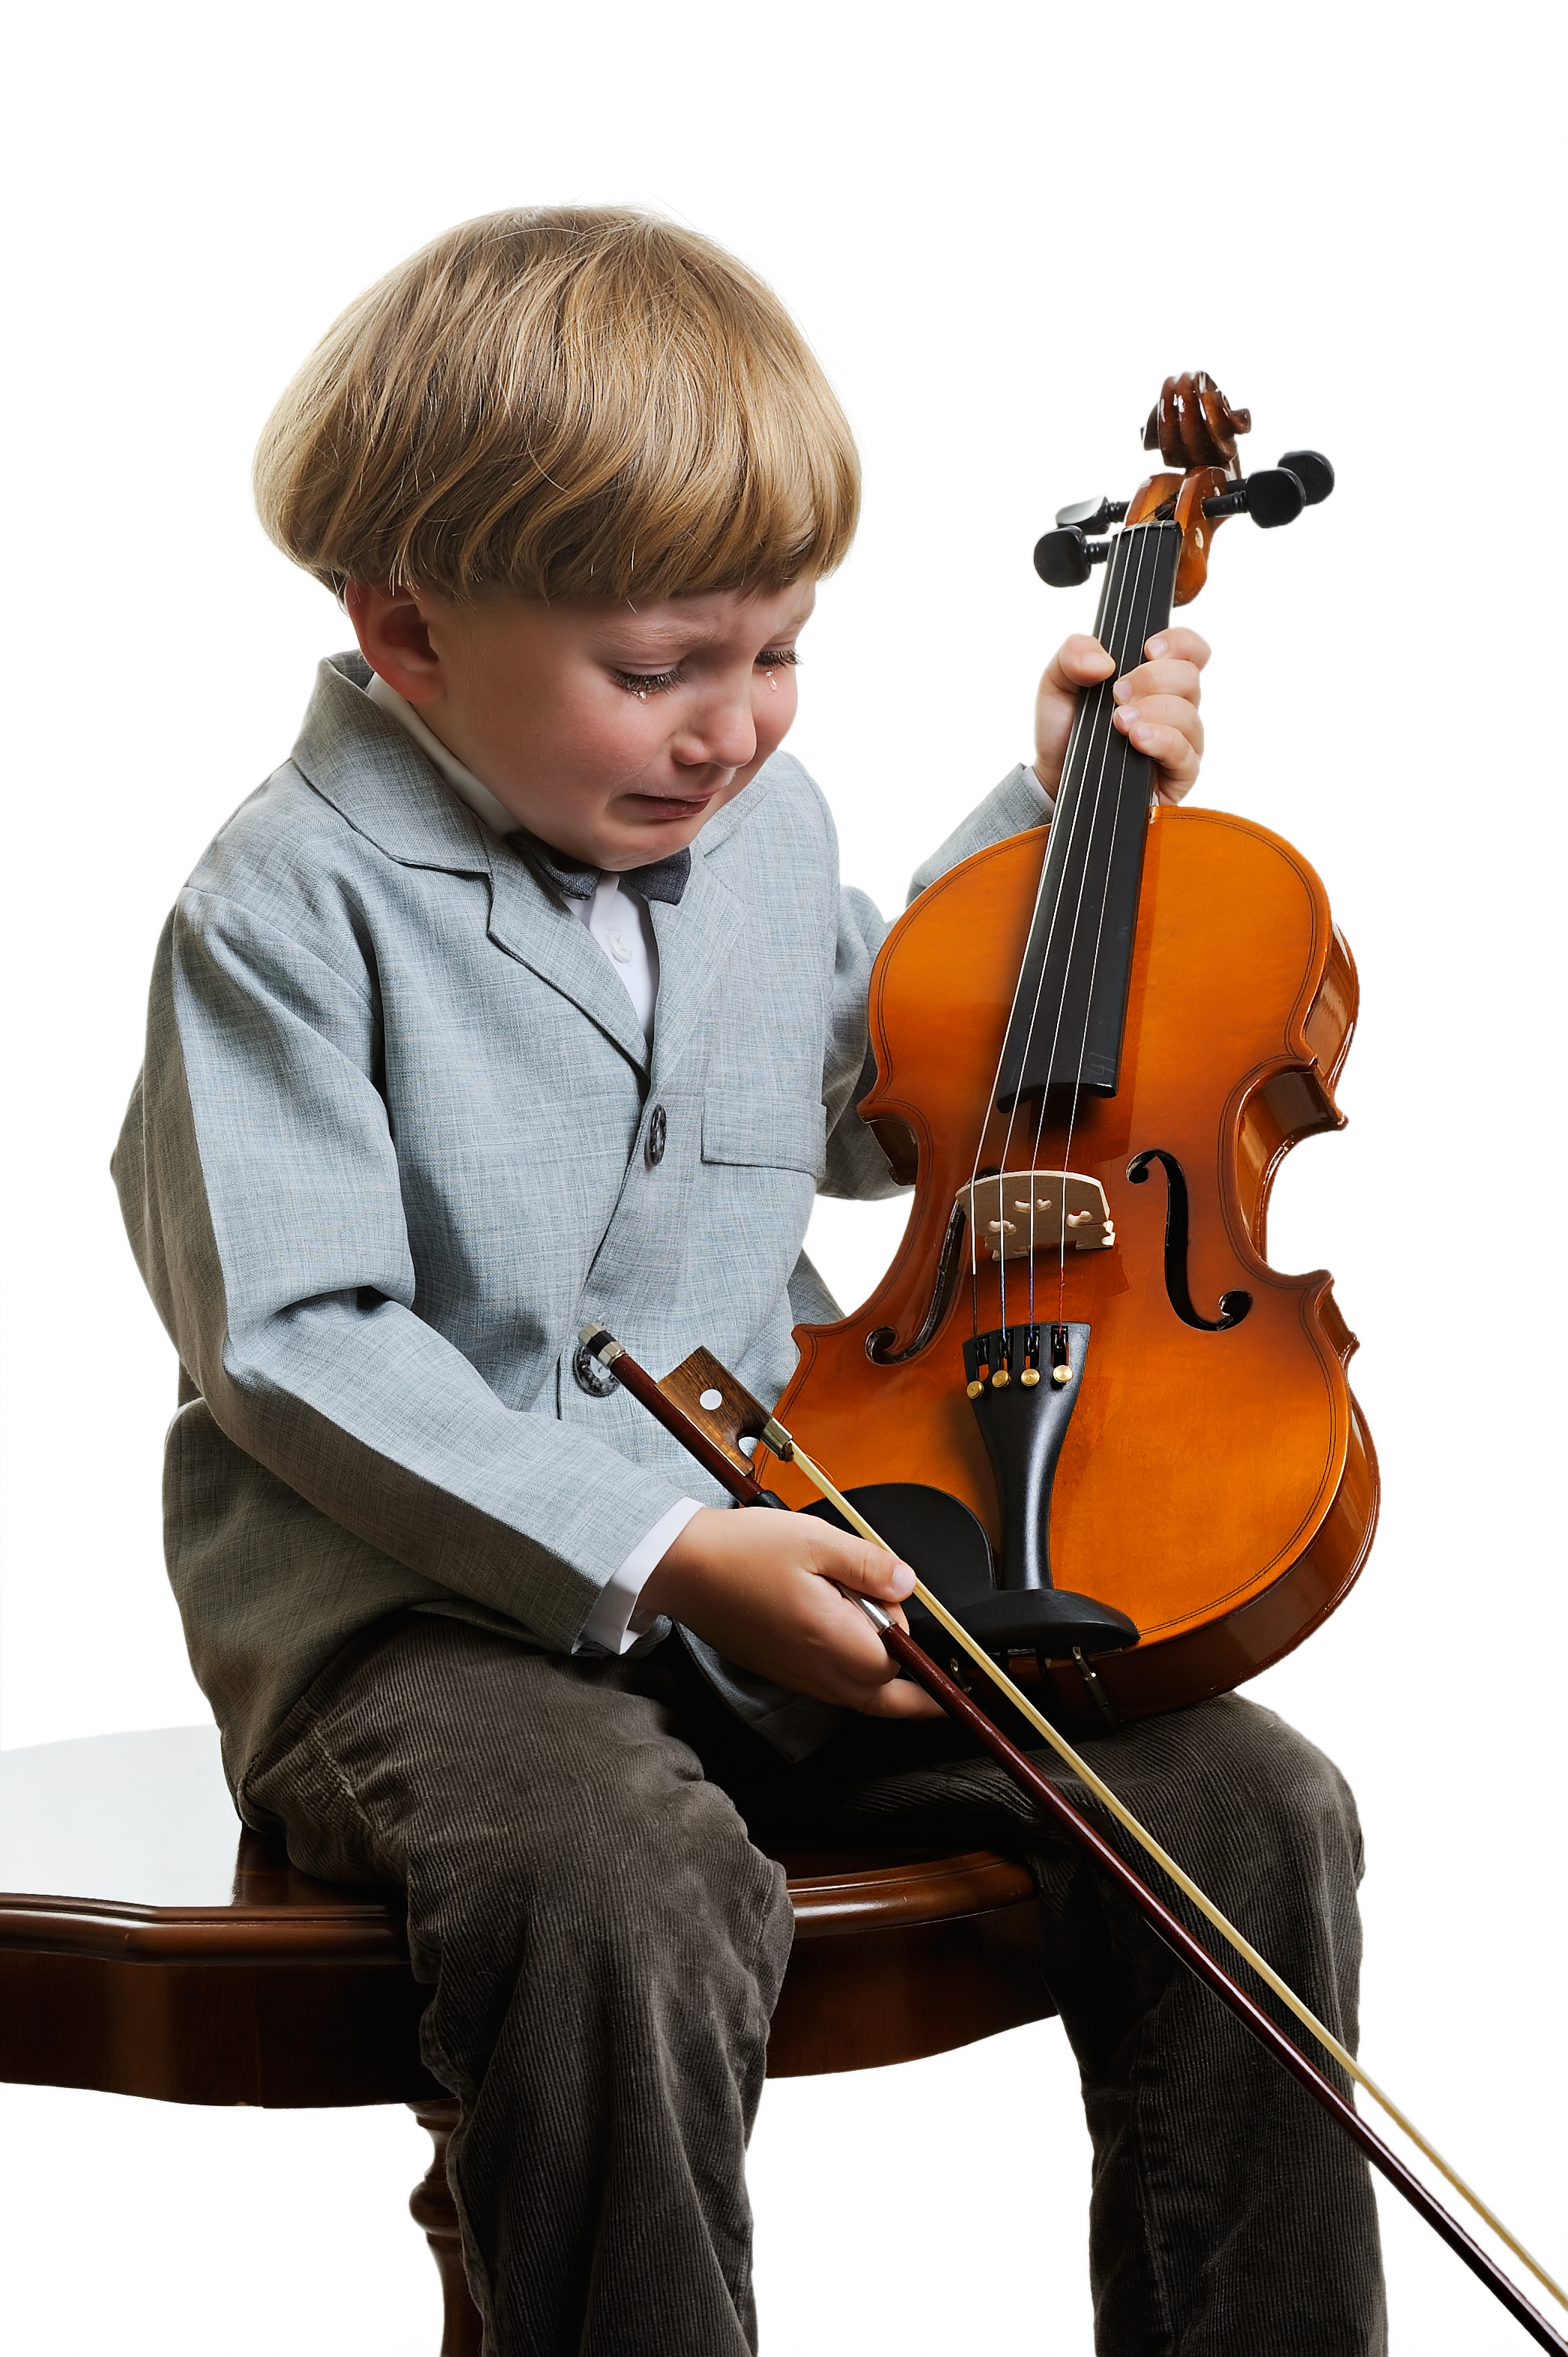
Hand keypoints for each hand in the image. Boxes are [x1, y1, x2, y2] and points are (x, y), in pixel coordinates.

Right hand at [640, 1507, 943, 1718]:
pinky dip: (852, 1679)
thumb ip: (869, 1565)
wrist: (680, 1566)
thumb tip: (907, 1584)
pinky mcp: (779, 1672)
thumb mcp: (816, 1539)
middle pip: (884, 1705)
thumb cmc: (741, 1551)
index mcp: (830, 1639)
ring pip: (857, 1702)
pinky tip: (848, 1641)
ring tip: (896, 1654)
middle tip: (945, 1692)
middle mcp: (814, 1670)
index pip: (895, 1664)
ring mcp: (794, 1677)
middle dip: (919, 1699)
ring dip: (884, 1687)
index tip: (907, 1612)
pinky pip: (829, 1690)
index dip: (909, 1639)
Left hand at [1033, 627, 1209, 807]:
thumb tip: (1103, 661)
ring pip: (1188, 715)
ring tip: (1119, 722)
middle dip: (1154, 679)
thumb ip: (1073, 654)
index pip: (1190, 650)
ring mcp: (1180, 740)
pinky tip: (1138, 740)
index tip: (1149, 649)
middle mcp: (1174, 706)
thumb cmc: (1064, 729)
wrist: (1054, 777)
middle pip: (1189, 678)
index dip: (1179, 643)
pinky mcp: (1178, 775)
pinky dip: (1163, 741)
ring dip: (1153, 711)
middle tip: (1118, 694)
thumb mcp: (1058, 682)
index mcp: (1155, 677)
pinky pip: (1186, 753)